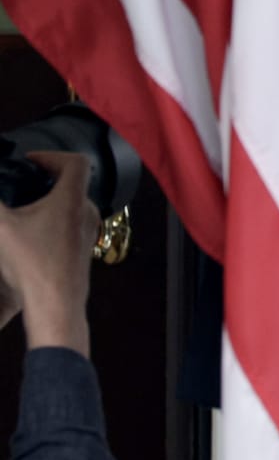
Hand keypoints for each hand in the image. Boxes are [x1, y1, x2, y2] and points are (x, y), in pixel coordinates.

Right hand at [0, 152, 99, 355]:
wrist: (56, 304)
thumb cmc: (31, 264)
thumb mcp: (2, 228)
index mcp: (72, 200)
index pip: (76, 162)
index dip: (52, 156)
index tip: (30, 162)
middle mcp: (87, 212)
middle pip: (73, 183)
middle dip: (47, 178)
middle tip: (23, 183)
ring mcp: (89, 231)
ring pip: (73, 205)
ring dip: (51, 200)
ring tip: (24, 209)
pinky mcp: (84, 249)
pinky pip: (72, 223)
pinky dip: (55, 219)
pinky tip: (33, 234)